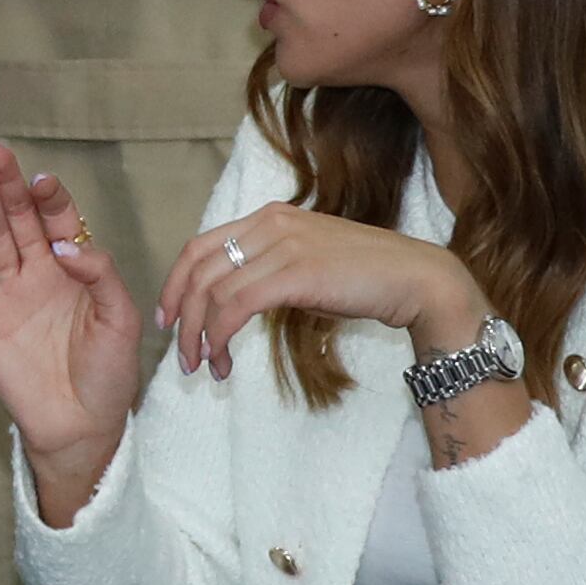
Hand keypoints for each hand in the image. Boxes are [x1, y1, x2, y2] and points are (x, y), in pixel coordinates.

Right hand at [0, 151, 142, 526]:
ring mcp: (6, 296)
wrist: (80, 426)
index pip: (61, 224)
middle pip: (21, 222)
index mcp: (75, 273)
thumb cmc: (109, 376)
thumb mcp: (119, 321)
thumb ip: (100, 276)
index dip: (52, 201)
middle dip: (11, 189)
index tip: (44, 181)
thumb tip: (63, 245)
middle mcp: (38, 276)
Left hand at [153, 201, 489, 383]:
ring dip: (200, 335)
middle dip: (180, 315)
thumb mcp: (306, 262)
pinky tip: (224, 359)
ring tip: (204, 367)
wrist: (419, 278)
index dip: (174, 284)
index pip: (199, 247)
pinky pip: (237, 306)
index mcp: (267, 217)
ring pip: (213, 292)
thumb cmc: (366, 277)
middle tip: (180, 354)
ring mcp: (283, 245)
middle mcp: (269, 224)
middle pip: (198, 270)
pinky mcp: (296, 273)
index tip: (166, 318)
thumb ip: (269, 269)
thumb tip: (234, 301)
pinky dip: (221, 335)